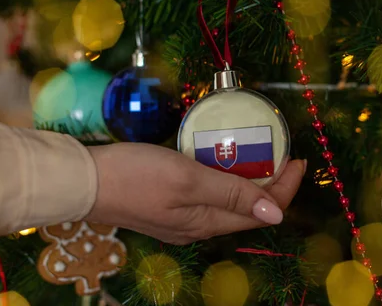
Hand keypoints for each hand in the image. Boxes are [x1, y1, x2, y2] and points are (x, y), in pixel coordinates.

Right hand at [85, 143, 305, 244]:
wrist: (83, 180)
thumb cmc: (137, 175)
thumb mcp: (189, 180)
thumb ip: (233, 195)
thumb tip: (277, 214)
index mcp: (206, 223)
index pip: (261, 211)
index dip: (285, 188)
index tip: (298, 159)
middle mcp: (199, 226)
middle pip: (247, 208)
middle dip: (272, 184)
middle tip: (284, 154)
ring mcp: (182, 218)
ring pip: (229, 202)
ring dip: (250, 180)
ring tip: (262, 155)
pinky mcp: (169, 205)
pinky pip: (211, 195)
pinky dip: (227, 179)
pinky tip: (225, 161)